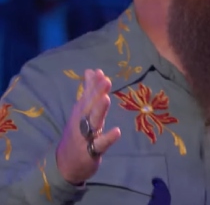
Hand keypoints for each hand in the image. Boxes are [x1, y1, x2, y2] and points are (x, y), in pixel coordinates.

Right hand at [56, 69, 120, 184]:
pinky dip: (108, 138)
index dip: (93, 85)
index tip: (100, 72)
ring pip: (93, 122)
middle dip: (96, 93)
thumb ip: (87, 91)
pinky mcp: (91, 151)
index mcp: (81, 112)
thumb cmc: (77, 133)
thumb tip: (91, 71)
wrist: (65, 164)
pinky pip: (100, 144)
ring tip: (106, 99)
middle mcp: (81, 122)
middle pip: (89, 106)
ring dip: (99, 111)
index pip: (87, 96)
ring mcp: (85, 136)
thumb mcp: (81, 111)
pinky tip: (117, 131)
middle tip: (105, 80)